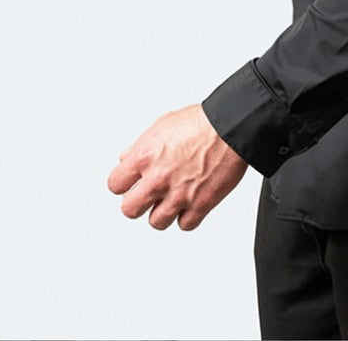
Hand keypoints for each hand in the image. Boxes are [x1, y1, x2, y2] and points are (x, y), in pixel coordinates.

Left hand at [107, 103, 248, 230]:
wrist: (232, 127)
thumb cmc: (203, 121)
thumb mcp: (163, 124)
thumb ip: (141, 145)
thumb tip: (127, 157)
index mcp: (144, 157)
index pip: (115, 185)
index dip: (123, 184)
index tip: (131, 184)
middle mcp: (158, 178)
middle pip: (130, 210)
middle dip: (138, 203)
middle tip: (148, 196)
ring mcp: (179, 194)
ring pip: (156, 222)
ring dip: (163, 212)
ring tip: (172, 200)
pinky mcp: (200, 204)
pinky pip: (185, 225)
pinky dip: (187, 217)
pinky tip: (190, 204)